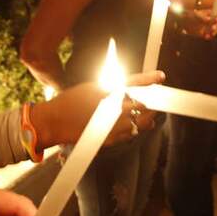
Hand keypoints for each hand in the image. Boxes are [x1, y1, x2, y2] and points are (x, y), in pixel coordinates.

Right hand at [35, 72, 162, 147]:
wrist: (55, 122)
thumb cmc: (71, 101)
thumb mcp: (93, 87)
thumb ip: (113, 88)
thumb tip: (130, 89)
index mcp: (108, 91)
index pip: (135, 83)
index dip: (150, 80)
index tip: (161, 77)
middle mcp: (113, 108)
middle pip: (143, 105)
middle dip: (152, 102)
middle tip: (157, 99)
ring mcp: (113, 125)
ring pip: (141, 122)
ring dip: (147, 116)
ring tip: (150, 113)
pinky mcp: (111, 138)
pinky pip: (131, 133)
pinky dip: (136, 128)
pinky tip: (137, 124)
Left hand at [178, 8, 216, 39]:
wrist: (184, 23)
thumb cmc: (190, 16)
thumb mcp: (196, 16)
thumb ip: (204, 18)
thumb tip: (210, 19)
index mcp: (210, 14)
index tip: (216, 20)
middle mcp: (211, 21)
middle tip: (212, 28)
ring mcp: (209, 27)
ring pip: (216, 30)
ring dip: (214, 32)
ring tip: (210, 33)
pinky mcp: (206, 33)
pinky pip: (210, 36)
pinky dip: (209, 36)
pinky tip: (205, 36)